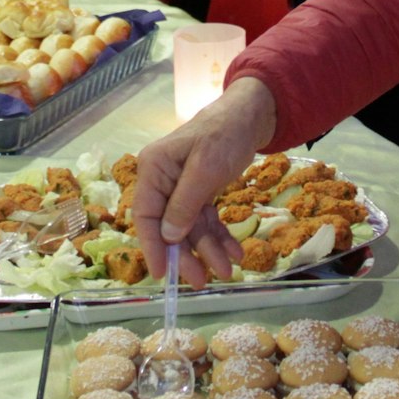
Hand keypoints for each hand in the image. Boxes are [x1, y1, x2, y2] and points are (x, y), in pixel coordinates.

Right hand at [134, 78, 278, 286]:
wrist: (252, 116)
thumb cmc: (224, 134)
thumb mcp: (206, 168)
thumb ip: (185, 204)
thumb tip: (168, 237)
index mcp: (154, 170)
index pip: (146, 215)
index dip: (153, 247)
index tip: (162, 274)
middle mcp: (163, 181)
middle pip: (169, 227)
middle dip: (187, 255)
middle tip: (202, 282)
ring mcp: (181, 188)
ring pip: (190, 228)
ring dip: (209, 250)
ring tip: (228, 271)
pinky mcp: (200, 192)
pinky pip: (206, 220)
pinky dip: (220, 237)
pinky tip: (235, 252)